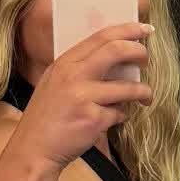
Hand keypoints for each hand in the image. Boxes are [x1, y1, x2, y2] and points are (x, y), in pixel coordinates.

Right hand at [12, 22, 152, 171]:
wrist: (33, 150)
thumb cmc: (45, 117)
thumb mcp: (54, 82)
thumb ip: (79, 67)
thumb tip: (115, 54)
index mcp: (65, 63)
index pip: (102, 36)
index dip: (127, 30)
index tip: (145, 30)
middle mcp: (74, 76)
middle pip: (116, 51)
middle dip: (139, 52)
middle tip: (146, 60)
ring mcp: (84, 98)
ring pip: (127, 88)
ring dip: (142, 92)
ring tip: (144, 97)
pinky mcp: (93, 121)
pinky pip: (120, 114)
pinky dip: (121, 116)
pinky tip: (113, 120)